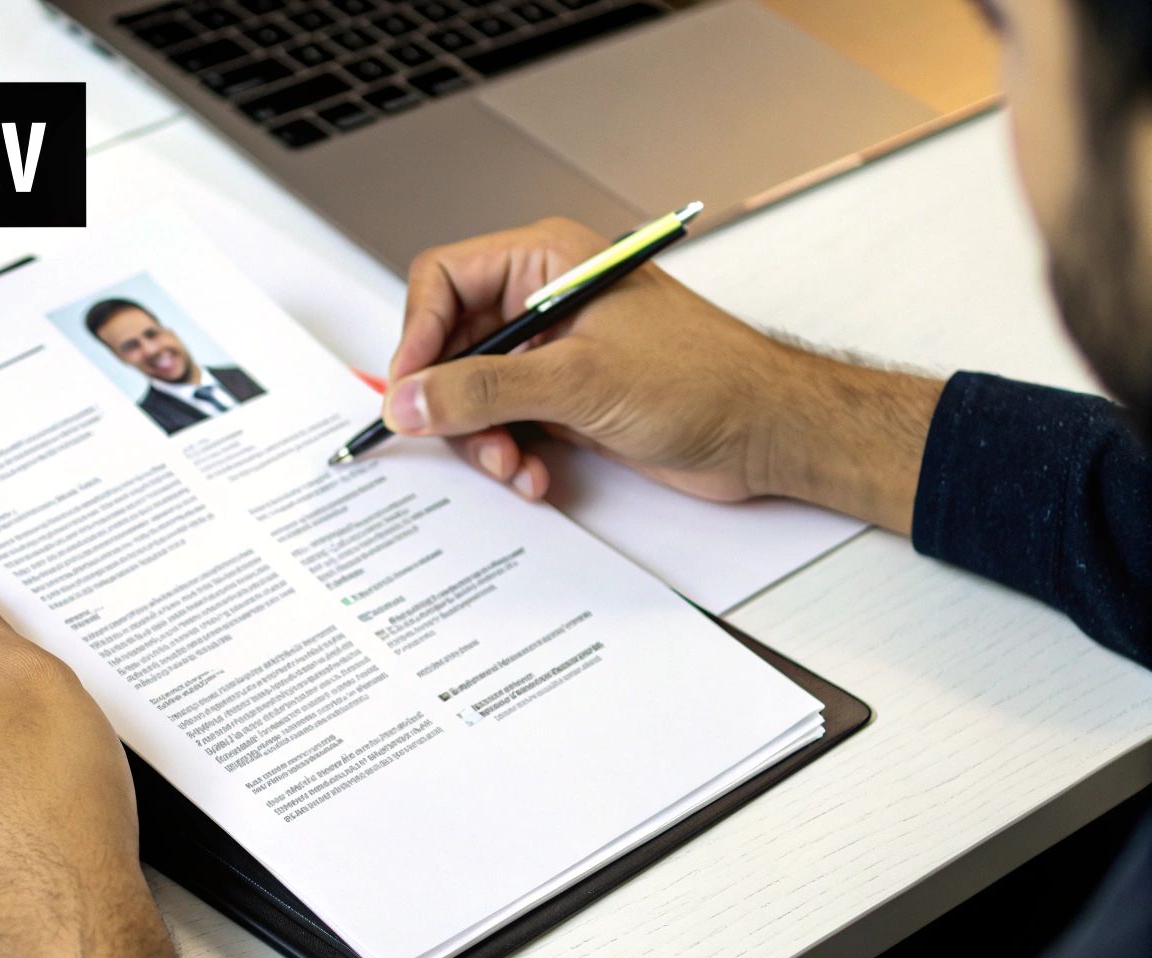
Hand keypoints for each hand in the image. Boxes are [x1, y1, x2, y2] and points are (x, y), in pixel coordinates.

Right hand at [385, 217, 944, 531]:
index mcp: (545, 262)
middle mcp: (543, 300)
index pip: (442, 280)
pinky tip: (537, 474)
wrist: (767, 430)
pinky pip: (506, 423)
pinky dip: (511, 454)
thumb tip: (411, 400)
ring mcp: (554, 351)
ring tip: (513, 465)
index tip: (410, 393)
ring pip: (473, 393)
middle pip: (450, 345)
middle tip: (464, 440)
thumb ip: (484, 390)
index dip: (417, 338)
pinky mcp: (566, 397)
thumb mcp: (579, 383)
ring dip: (483, 439)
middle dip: (453, 403)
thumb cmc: (706, 379)